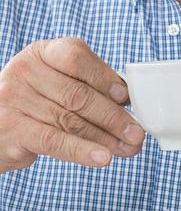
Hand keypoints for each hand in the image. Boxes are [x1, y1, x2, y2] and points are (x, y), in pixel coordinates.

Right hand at [0, 37, 144, 173]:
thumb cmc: (34, 100)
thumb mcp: (56, 82)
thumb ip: (86, 84)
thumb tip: (128, 101)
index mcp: (42, 53)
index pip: (77, 57)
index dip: (105, 78)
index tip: (127, 97)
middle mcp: (25, 72)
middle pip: (78, 95)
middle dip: (114, 116)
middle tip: (137, 132)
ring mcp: (14, 99)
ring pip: (70, 120)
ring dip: (105, 137)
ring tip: (129, 148)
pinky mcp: (11, 129)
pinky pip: (54, 140)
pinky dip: (82, 150)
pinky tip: (103, 157)